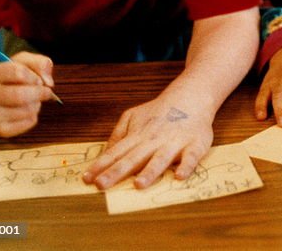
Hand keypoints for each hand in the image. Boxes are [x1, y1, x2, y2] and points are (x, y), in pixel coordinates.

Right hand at [0, 51, 55, 136]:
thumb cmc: (6, 75)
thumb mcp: (20, 61)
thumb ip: (40, 63)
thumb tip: (49, 83)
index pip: (18, 73)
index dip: (34, 76)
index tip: (36, 79)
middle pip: (21, 96)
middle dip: (41, 92)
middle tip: (44, 91)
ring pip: (27, 110)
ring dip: (37, 103)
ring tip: (31, 100)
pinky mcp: (0, 129)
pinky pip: (29, 122)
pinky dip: (34, 115)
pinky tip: (26, 109)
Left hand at [83, 96, 212, 189]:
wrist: (191, 96)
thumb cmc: (160, 111)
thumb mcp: (133, 116)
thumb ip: (119, 134)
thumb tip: (105, 152)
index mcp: (138, 136)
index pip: (116, 153)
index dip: (101, 166)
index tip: (87, 179)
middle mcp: (154, 140)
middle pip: (133, 158)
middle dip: (117, 172)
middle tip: (102, 185)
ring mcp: (174, 142)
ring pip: (160, 158)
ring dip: (150, 171)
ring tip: (139, 185)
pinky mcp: (195, 144)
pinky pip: (191, 157)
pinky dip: (186, 166)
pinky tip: (179, 176)